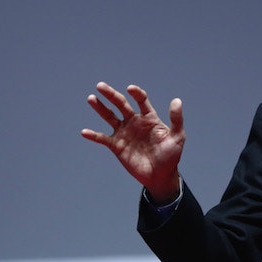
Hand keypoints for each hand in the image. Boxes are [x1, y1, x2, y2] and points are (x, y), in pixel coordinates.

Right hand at [81, 82, 184, 202]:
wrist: (160, 176)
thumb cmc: (171, 156)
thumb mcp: (177, 136)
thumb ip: (176, 119)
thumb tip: (177, 100)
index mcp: (149, 117)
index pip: (141, 100)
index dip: (136, 93)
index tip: (130, 89)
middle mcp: (134, 122)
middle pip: (121, 104)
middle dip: (111, 95)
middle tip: (100, 86)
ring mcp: (124, 133)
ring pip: (110, 116)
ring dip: (100, 108)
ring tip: (91, 98)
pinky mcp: (116, 146)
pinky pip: (103, 139)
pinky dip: (94, 135)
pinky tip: (85, 132)